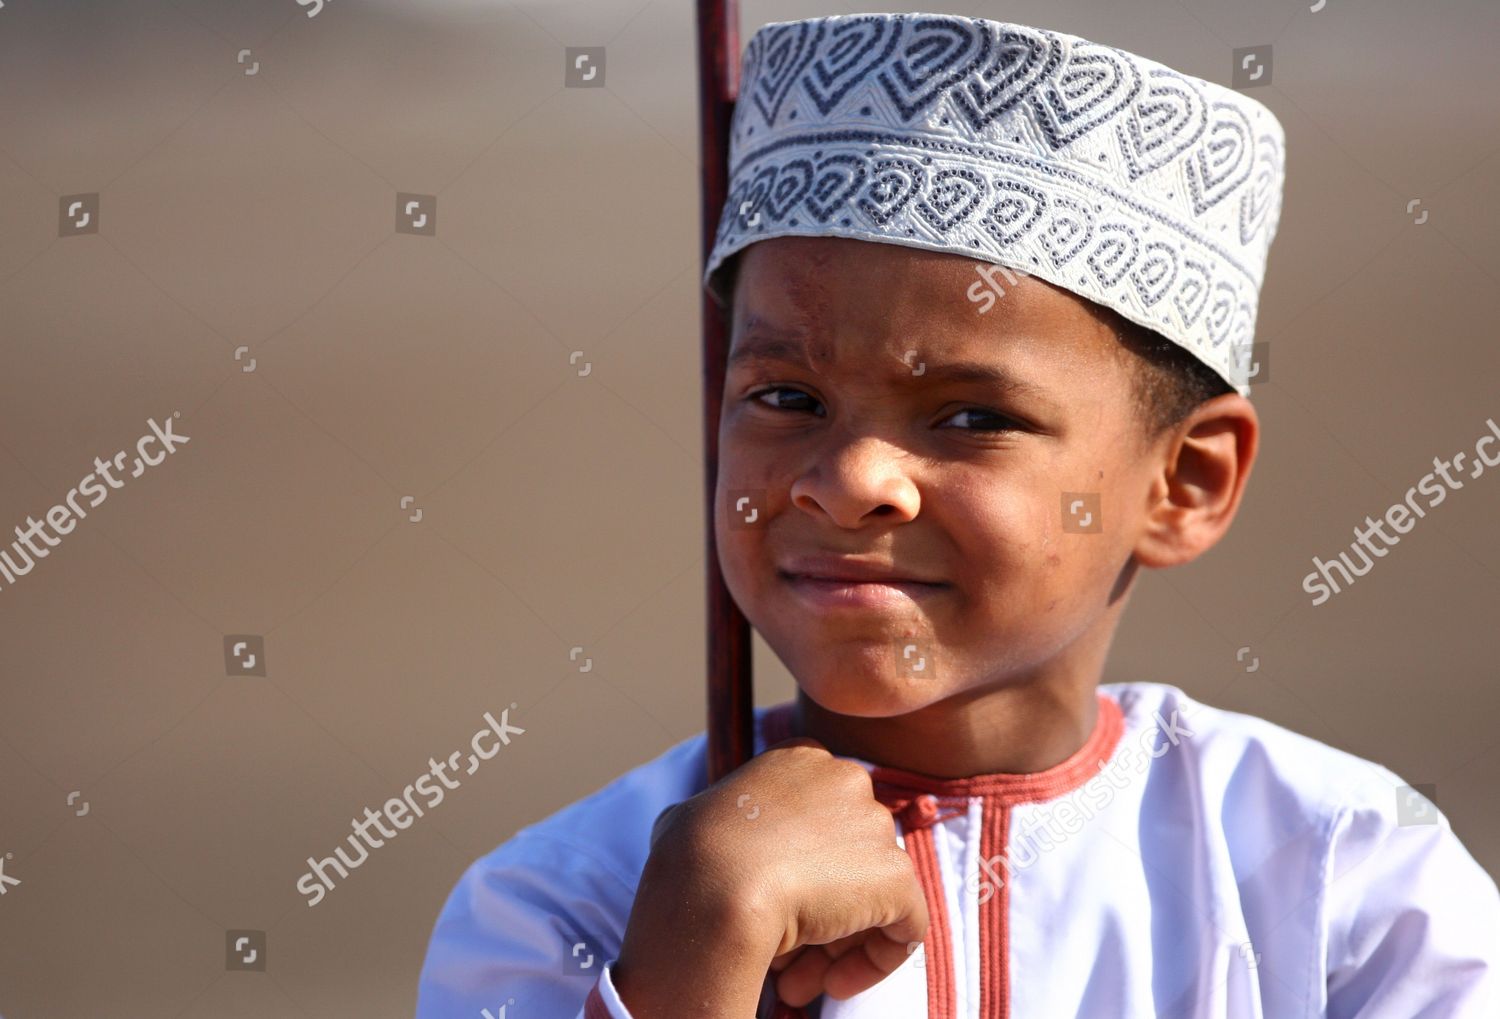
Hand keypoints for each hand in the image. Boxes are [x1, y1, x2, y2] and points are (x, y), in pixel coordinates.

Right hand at [633, 736, 928, 1009]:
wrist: (714, 883)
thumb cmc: (690, 854)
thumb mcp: (688, 817)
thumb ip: (715, 818)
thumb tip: (695, 828)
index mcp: (800, 760)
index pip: (818, 817)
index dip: (797, 868)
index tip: (772, 907)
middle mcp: (845, 779)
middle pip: (846, 859)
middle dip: (820, 912)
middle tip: (786, 959)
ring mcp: (875, 824)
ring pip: (871, 897)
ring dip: (836, 944)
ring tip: (797, 982)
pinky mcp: (896, 874)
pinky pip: (904, 928)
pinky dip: (875, 961)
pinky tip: (833, 984)